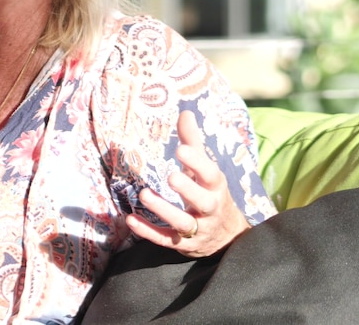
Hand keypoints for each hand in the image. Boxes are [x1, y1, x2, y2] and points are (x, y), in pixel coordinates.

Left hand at [125, 111, 249, 256]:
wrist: (228, 237)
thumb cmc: (210, 193)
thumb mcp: (205, 170)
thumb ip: (193, 143)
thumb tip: (185, 113)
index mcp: (216, 187)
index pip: (211, 174)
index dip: (198, 162)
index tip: (181, 149)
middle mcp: (210, 209)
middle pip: (203, 201)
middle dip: (188, 190)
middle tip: (170, 177)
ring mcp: (198, 229)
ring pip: (183, 223)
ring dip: (164, 210)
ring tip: (145, 194)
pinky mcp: (184, 245)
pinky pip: (166, 240)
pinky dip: (149, 232)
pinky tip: (131, 220)